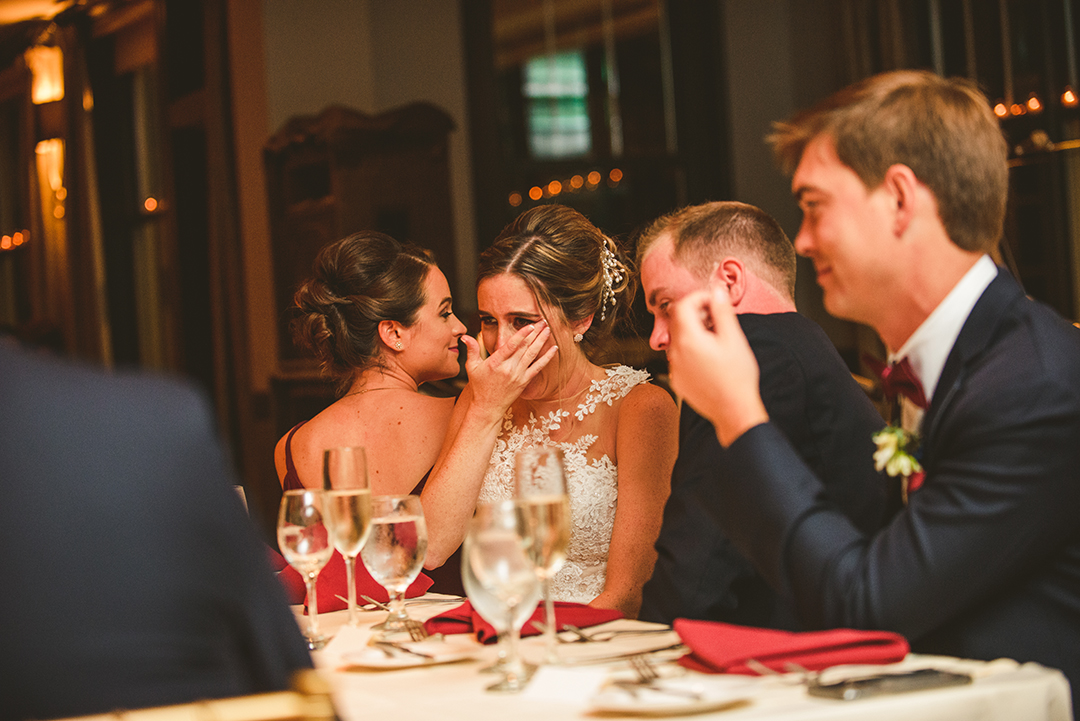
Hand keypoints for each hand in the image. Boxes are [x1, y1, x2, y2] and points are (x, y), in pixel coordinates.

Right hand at [461, 321, 557, 412]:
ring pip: (532, 355)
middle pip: (524, 347)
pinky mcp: (525, 381)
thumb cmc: (480, 386)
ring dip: (541, 341)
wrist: (488, 407)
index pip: (511, 346)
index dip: (521, 335)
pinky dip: (547, 358)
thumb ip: (472, 350)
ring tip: (548, 329)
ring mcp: (518, 375)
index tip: (530, 325)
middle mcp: (509, 368)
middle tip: (543, 321)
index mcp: (495, 363)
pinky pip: (538, 367)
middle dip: (535, 333)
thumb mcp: (472, 368)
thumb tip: (465, 336)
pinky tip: (554, 348)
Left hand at [668, 287, 767, 446]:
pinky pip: (680, 356)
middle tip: (718, 319)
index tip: (715, 302)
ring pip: (678, 339)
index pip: (683, 305)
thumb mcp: (733, 339)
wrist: (734, 411)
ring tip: (716, 338)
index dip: (699, 298)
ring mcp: (674, 368)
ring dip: (694, 331)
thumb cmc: (737, 377)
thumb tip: (717, 291)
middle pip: (678, 321)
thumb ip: (722, 311)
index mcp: (688, 339)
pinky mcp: (678, 380)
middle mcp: (675, 353)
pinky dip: (691, 349)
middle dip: (696, 313)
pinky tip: (710, 357)